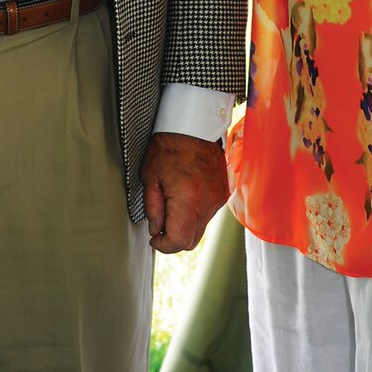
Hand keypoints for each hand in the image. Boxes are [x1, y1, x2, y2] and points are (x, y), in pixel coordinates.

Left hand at [139, 131, 228, 253]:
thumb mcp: (150, 177)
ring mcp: (217, 199)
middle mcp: (207, 203)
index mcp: (188, 201)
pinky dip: (195, 213)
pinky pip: (208, 214)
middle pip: (191, 240)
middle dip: (173, 238)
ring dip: (185, 225)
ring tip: (171, 204)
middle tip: (159, 225)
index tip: (154, 239)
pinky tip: (185, 196)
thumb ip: (152, 208)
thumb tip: (155, 229)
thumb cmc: (169, 146)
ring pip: (200, 228)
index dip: (163, 245)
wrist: (194, 125)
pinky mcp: (222, 193)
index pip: (178, 241)